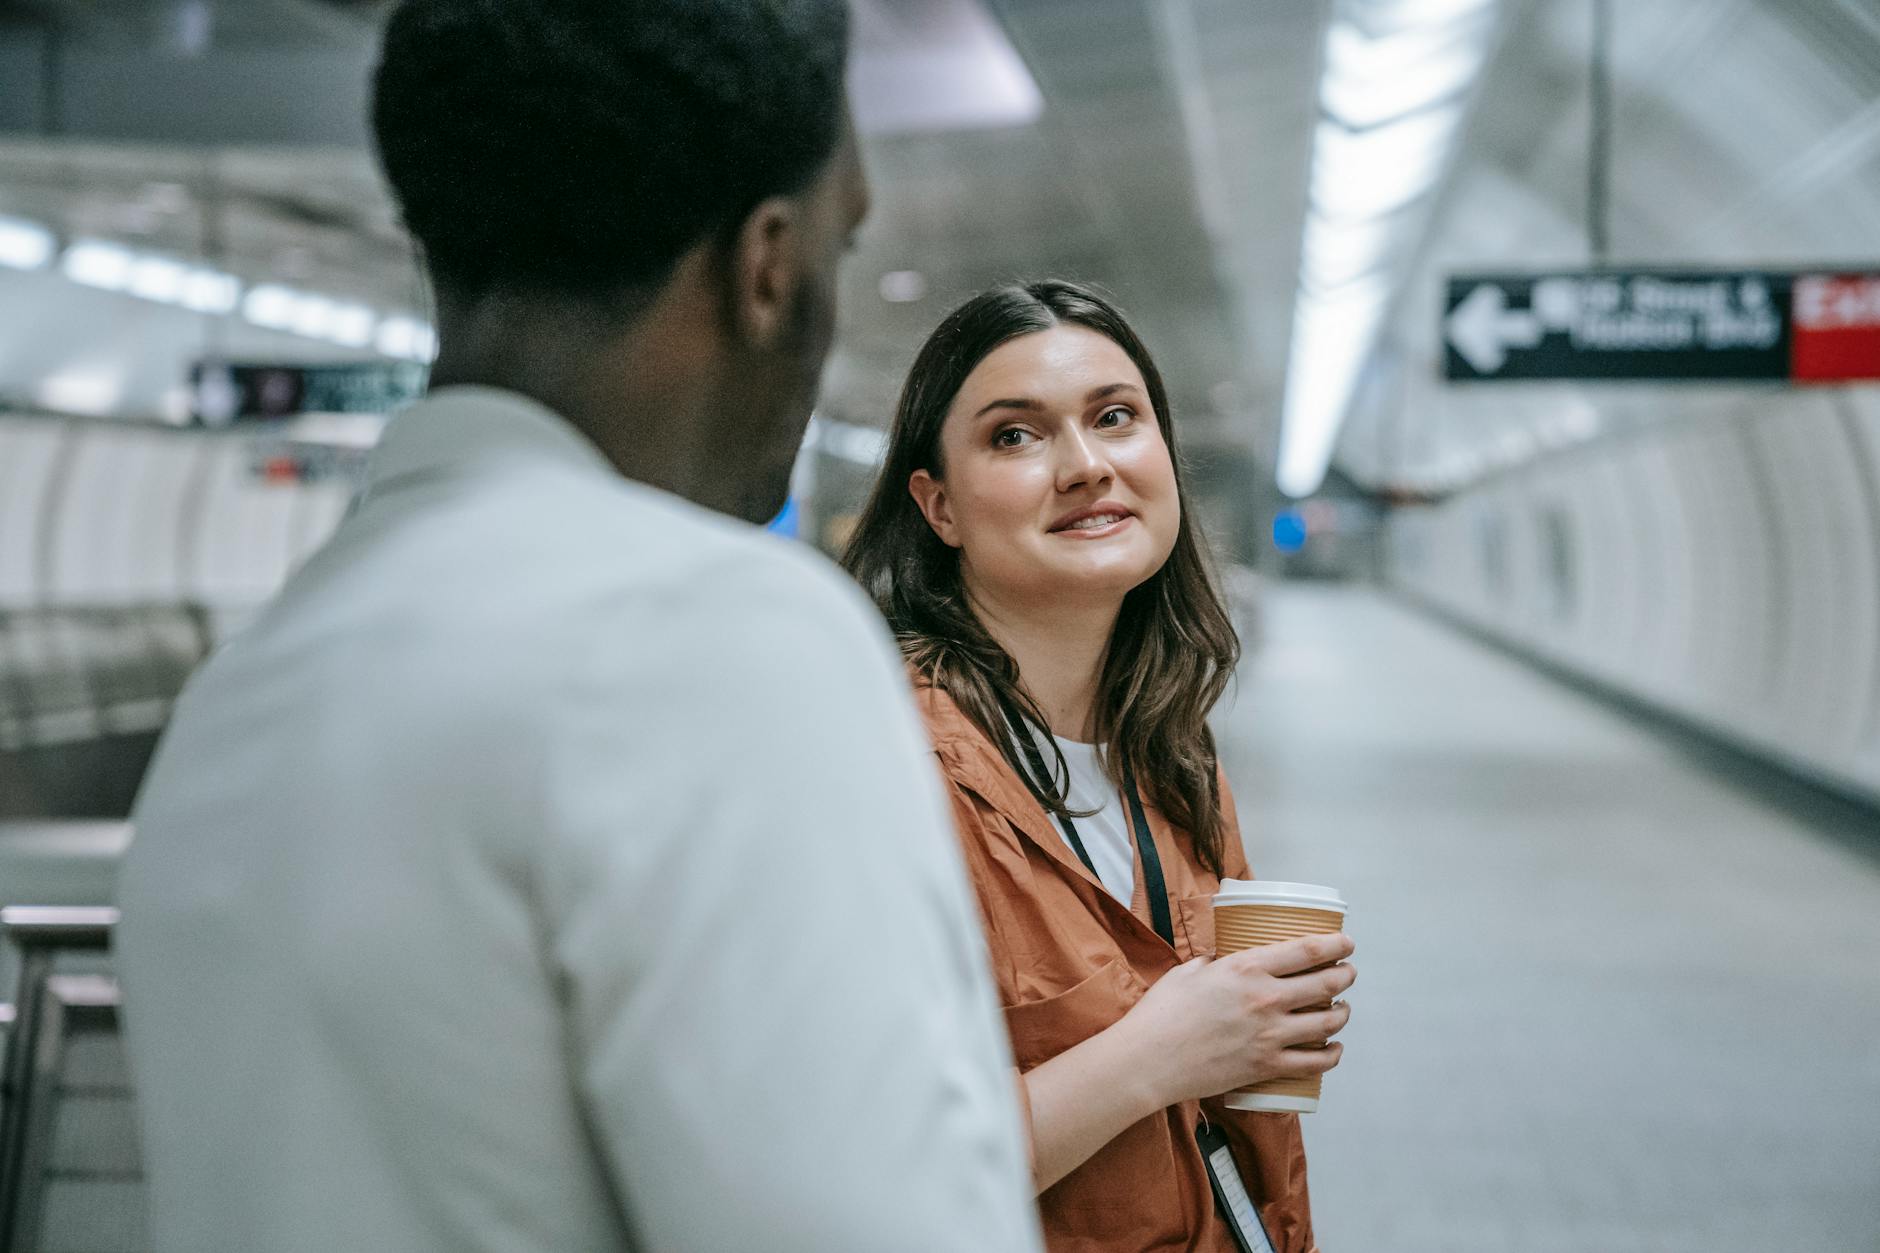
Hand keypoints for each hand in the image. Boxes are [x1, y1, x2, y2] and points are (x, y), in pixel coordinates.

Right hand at [1116, 933, 1355, 1107]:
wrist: (1149, 1060)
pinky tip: (1334, 1048)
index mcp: (1247, 968)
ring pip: (1329, 1022)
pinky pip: (1316, 1063)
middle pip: (1327, 983)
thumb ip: (1215, 964)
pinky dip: (1332, 1055)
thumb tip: (1225, 962)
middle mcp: (1266, 999)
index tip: (1347, 942)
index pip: (1308, 951)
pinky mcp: (1267, 1067)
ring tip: (1342, 1008)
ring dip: (1343, 1013)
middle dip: (1345, 975)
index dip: (1336, 944)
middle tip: (1348, 972)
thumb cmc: (1162, 1013)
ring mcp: (1270, 1035)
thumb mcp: (1189, 971)